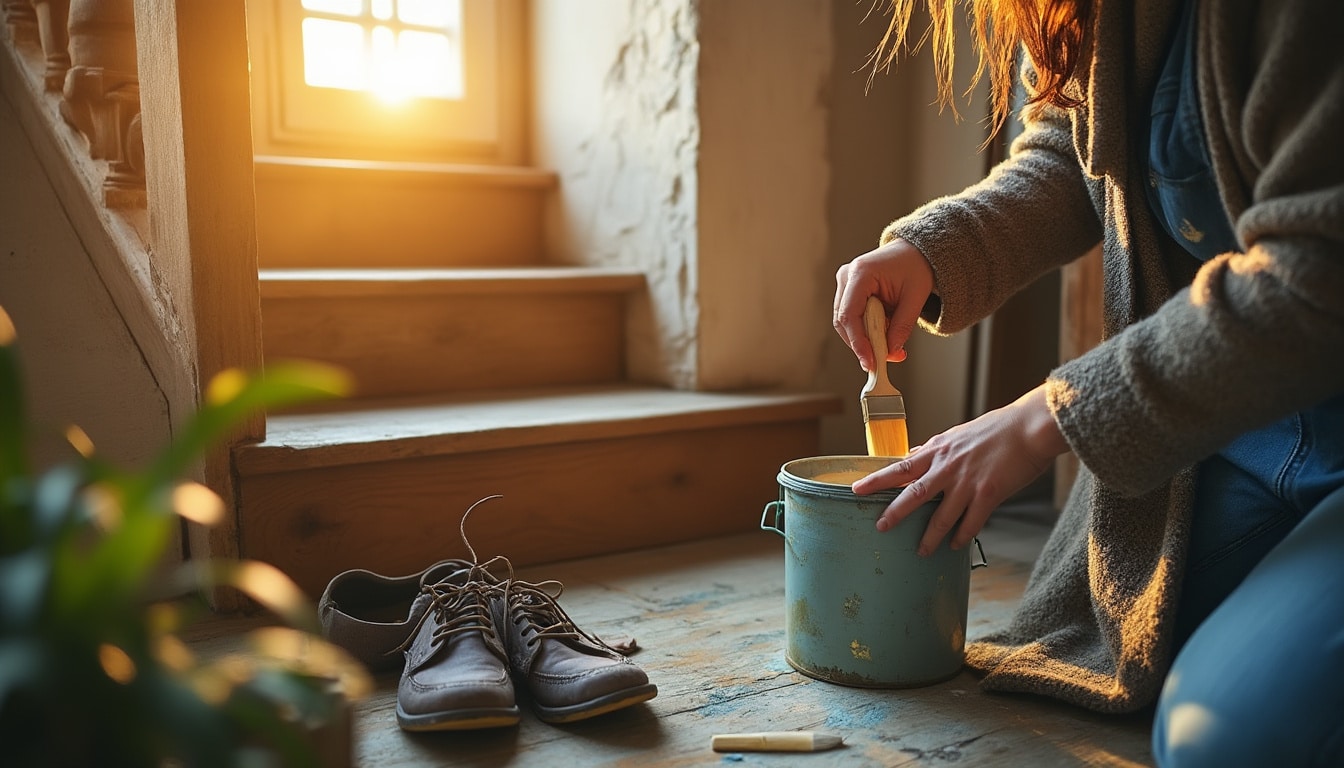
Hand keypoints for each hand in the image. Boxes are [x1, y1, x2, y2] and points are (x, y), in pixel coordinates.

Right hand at [834, 238, 935, 371]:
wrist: (914, 252)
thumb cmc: (915, 267)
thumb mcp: (915, 297)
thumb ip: (902, 326)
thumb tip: (891, 352)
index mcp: (861, 273)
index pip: (849, 314)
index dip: (857, 342)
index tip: (869, 361)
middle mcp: (846, 277)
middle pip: (844, 322)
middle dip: (862, 344)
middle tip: (881, 361)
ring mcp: (845, 284)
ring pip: (846, 323)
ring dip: (865, 339)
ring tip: (889, 346)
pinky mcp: (848, 292)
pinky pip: (852, 318)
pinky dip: (866, 331)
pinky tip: (883, 333)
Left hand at [852, 385, 1070, 554]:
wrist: (1030, 427)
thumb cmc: (996, 429)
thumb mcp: (957, 434)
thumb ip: (934, 448)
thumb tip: (913, 454)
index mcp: (939, 450)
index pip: (900, 466)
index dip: (877, 479)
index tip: (856, 489)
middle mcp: (948, 467)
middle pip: (914, 494)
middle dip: (894, 512)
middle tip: (879, 527)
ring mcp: (968, 482)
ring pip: (942, 516)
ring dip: (930, 537)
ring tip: (921, 551)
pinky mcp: (989, 494)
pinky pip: (971, 522)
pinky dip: (961, 536)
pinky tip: (956, 546)